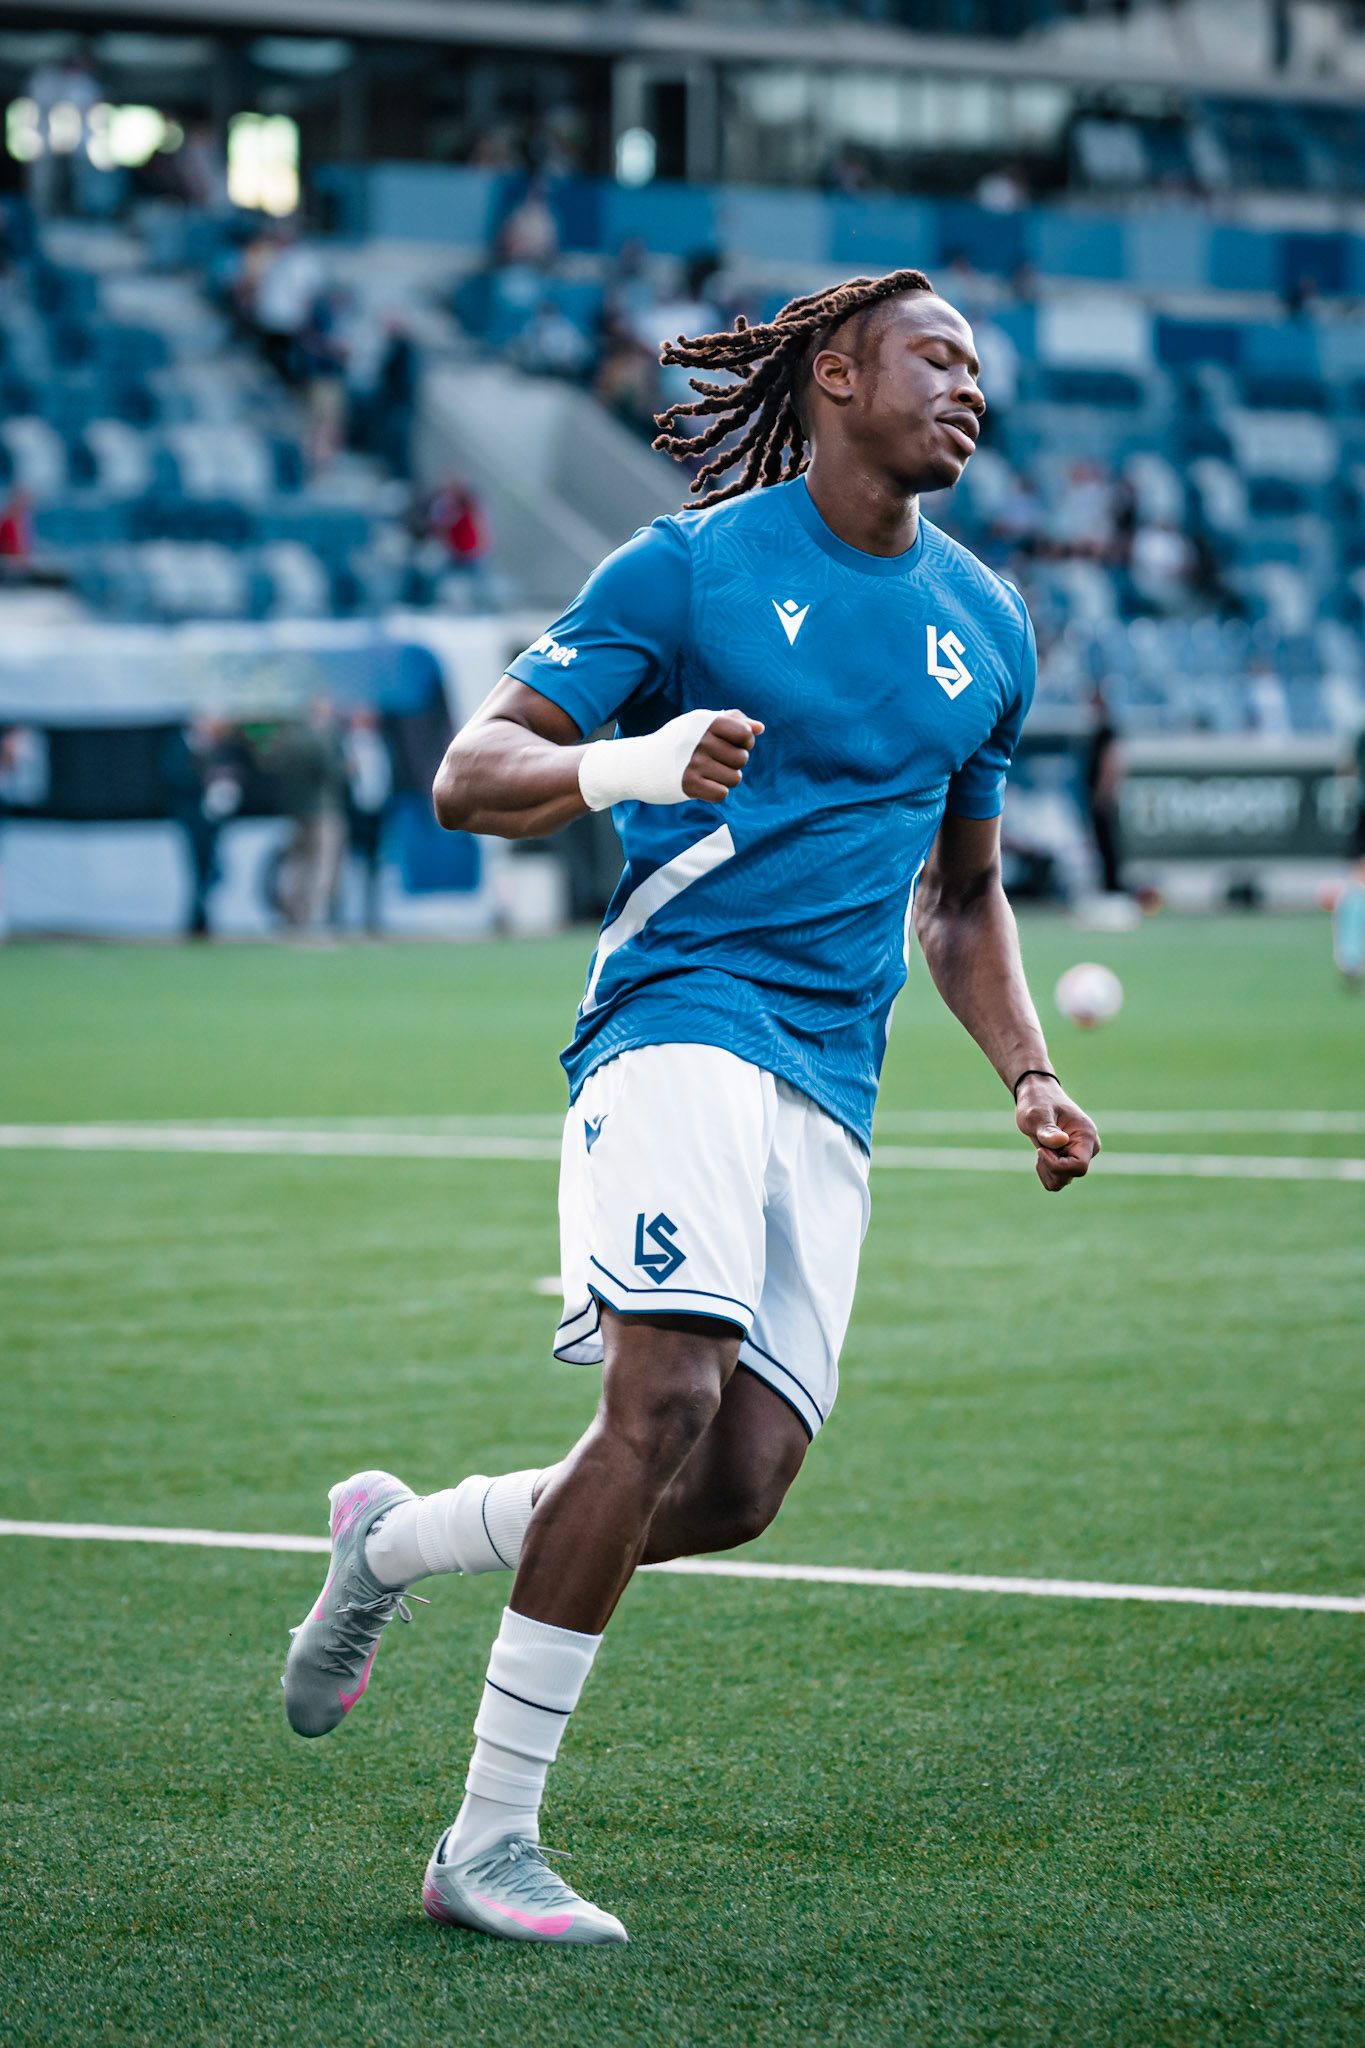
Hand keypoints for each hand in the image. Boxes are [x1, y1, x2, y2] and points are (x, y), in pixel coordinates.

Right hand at [682, 711, 763, 802]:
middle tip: (716, 761)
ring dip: (726, 779)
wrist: (640, 763)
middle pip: (741, 758)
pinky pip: (722, 793)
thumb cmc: (677, 742)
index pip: (744, 733)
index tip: (734, 744)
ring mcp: (694, 763)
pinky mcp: (689, 784)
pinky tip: (705, 785)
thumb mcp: (700, 724)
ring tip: (710, 773)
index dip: (745, 742)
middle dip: (734, 762)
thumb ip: (733, 721)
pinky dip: (717, 792)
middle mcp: (700, 741)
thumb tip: (760, 728)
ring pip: (735, 778)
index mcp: (705, 723)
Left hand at [1014, 1076, 1099, 1191]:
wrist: (1038, 1096)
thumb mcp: (1037, 1114)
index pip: (1078, 1167)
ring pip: (1062, 1181)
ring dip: (1046, 1168)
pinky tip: (1043, 1152)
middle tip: (1040, 1144)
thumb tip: (1062, 1141)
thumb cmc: (1037, 1102)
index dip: (1056, 1165)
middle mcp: (1089, 1148)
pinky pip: (1057, 1180)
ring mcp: (1081, 1155)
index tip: (1041, 1150)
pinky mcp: (1071, 1160)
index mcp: (1086, 1135)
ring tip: (1042, 1146)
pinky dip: (1045, 1171)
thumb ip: (1047, 1130)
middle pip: (1069, 1175)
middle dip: (1048, 1165)